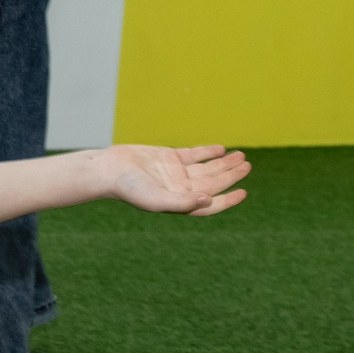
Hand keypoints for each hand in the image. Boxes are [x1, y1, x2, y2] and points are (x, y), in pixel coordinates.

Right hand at [101, 143, 248, 216]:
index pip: (208, 204)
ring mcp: (174, 172)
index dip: (227, 200)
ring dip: (223, 163)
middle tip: (246, 166)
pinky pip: (193, 155)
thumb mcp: (156, 199)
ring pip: (206, 168)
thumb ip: (182, 202)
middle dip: (230, 175)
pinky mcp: (168, 157)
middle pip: (211, 183)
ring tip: (241, 156)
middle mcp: (179, 188)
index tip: (242, 192)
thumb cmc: (127, 188)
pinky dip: (208, 152)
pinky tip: (220, 149)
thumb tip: (208, 200)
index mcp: (178, 201)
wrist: (107, 170)